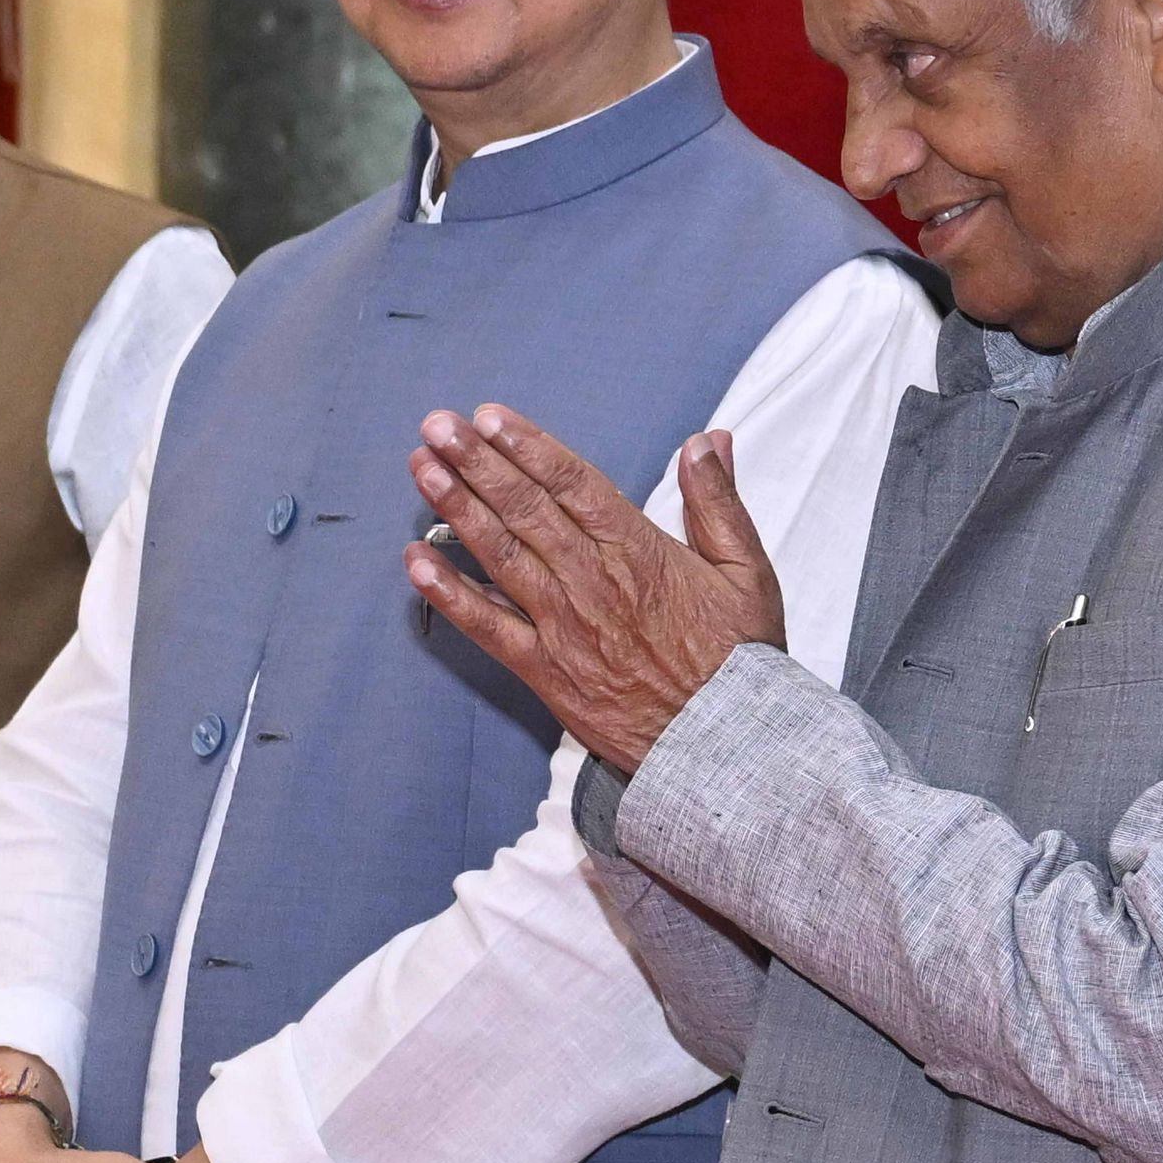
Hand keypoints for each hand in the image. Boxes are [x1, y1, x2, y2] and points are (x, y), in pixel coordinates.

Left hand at [404, 407, 780, 774]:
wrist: (725, 746)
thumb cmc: (738, 659)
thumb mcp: (746, 571)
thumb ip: (719, 501)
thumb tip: (705, 440)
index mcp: (639, 551)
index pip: (572, 484)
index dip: (528, 447)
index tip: (490, 417)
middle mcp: (593, 581)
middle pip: (526, 508)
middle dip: (477, 462)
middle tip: (437, 426)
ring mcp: (563, 626)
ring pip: (501, 555)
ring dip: (457, 508)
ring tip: (421, 468)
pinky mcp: (544, 670)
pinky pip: (487, 627)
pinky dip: (449, 594)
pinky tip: (416, 562)